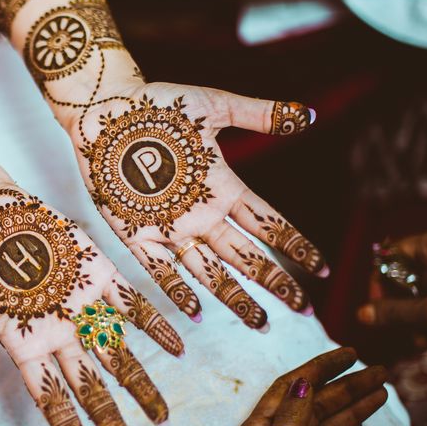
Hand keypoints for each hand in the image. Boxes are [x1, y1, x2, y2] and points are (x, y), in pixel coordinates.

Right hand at [0, 185, 184, 425]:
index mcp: (25, 345)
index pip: (52, 401)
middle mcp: (59, 332)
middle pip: (91, 388)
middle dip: (112, 422)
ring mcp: (81, 304)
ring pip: (117, 352)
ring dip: (140, 384)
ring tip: (162, 415)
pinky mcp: (98, 272)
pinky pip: (132, 303)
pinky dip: (155, 324)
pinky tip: (178, 345)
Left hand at [68, 79, 326, 328]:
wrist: (106, 106)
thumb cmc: (158, 103)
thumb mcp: (215, 106)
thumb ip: (259, 115)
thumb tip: (307, 114)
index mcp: (223, 186)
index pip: (267, 223)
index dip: (294, 245)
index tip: (320, 268)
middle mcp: (201, 213)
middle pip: (245, 255)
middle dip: (274, 281)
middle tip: (301, 309)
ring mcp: (170, 227)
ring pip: (210, 270)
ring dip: (235, 296)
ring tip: (259, 322)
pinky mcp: (136, 233)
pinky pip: (160, 269)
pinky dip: (179, 290)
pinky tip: (197, 314)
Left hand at [220, 348, 387, 425]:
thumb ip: (289, 422)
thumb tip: (304, 382)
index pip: (290, 389)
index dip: (319, 368)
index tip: (349, 353)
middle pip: (312, 407)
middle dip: (345, 387)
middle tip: (379, 372)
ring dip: (351, 410)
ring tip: (381, 393)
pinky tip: (361, 424)